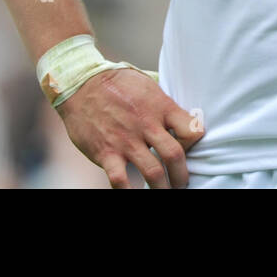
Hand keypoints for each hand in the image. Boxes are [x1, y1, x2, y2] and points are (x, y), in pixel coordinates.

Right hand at [56, 66, 203, 188]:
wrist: (81, 84)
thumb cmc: (118, 84)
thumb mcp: (149, 86)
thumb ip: (166, 105)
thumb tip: (184, 117)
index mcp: (161, 107)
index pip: (191, 130)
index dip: (194, 143)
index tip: (188, 148)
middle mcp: (146, 125)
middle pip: (175, 156)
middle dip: (181, 176)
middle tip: (181, 183)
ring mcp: (126, 140)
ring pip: (153, 172)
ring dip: (162, 187)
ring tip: (163, 191)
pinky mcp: (106, 152)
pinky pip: (120, 180)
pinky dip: (128, 192)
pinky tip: (132, 193)